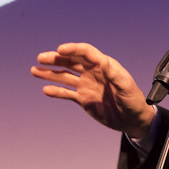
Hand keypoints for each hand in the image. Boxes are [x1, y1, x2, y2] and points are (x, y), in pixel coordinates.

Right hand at [32, 42, 155, 136]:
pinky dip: (56, 91)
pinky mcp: (83, 99)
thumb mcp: (126, 87)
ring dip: (50, 73)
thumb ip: (114, 74)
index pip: (85, 53)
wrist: (132, 119)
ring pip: (65, 76)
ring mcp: (86, 85)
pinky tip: (45, 89)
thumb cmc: (133, 100)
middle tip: (40, 58)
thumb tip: (103, 61)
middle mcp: (92, 73)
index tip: (59, 50)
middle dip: (55, 58)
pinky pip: (67, 93)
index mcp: (103, 66)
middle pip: (71, 61)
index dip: (72, 49)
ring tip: (34, 70)